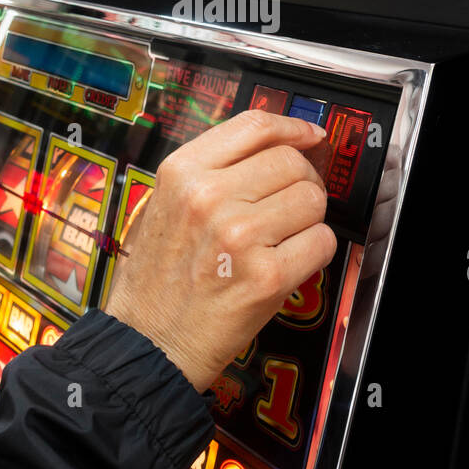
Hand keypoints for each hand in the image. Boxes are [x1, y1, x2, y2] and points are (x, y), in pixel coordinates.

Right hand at [104, 110, 337, 390]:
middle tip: (291, 205)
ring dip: (308, 220)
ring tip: (281, 240)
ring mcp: (239, 235)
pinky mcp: (266, 276)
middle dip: (302, 182)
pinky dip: (314, 253)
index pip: (254, 125)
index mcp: (182, 172)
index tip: (309, 135)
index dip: (292, 127)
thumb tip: (274, 147)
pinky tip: (287, 264)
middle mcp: (209, 196)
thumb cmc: (157, 280)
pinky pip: (321, 242)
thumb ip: (211, 172)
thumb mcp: (165, 205)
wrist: (147, 342)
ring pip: (312, 200)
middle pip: (291, 162)